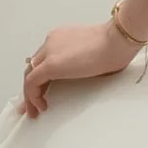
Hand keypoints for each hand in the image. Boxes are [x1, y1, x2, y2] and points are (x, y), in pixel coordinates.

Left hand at [19, 19, 138, 117]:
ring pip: (30, 74)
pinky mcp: (51, 65)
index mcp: (61, 38)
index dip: (41, 76)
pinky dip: (32, 96)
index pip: (44, 58)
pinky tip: (41, 105)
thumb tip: (83, 74)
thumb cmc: (115, 45)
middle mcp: (51, 42)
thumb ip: (81, 61)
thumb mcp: (92, 53)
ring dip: (30, 94)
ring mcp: (49, 52)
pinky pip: (32, 82)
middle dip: (31, 86)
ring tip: (35, 109)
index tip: (42, 89)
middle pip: (34, 66)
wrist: (117, 41)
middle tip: (31, 103)